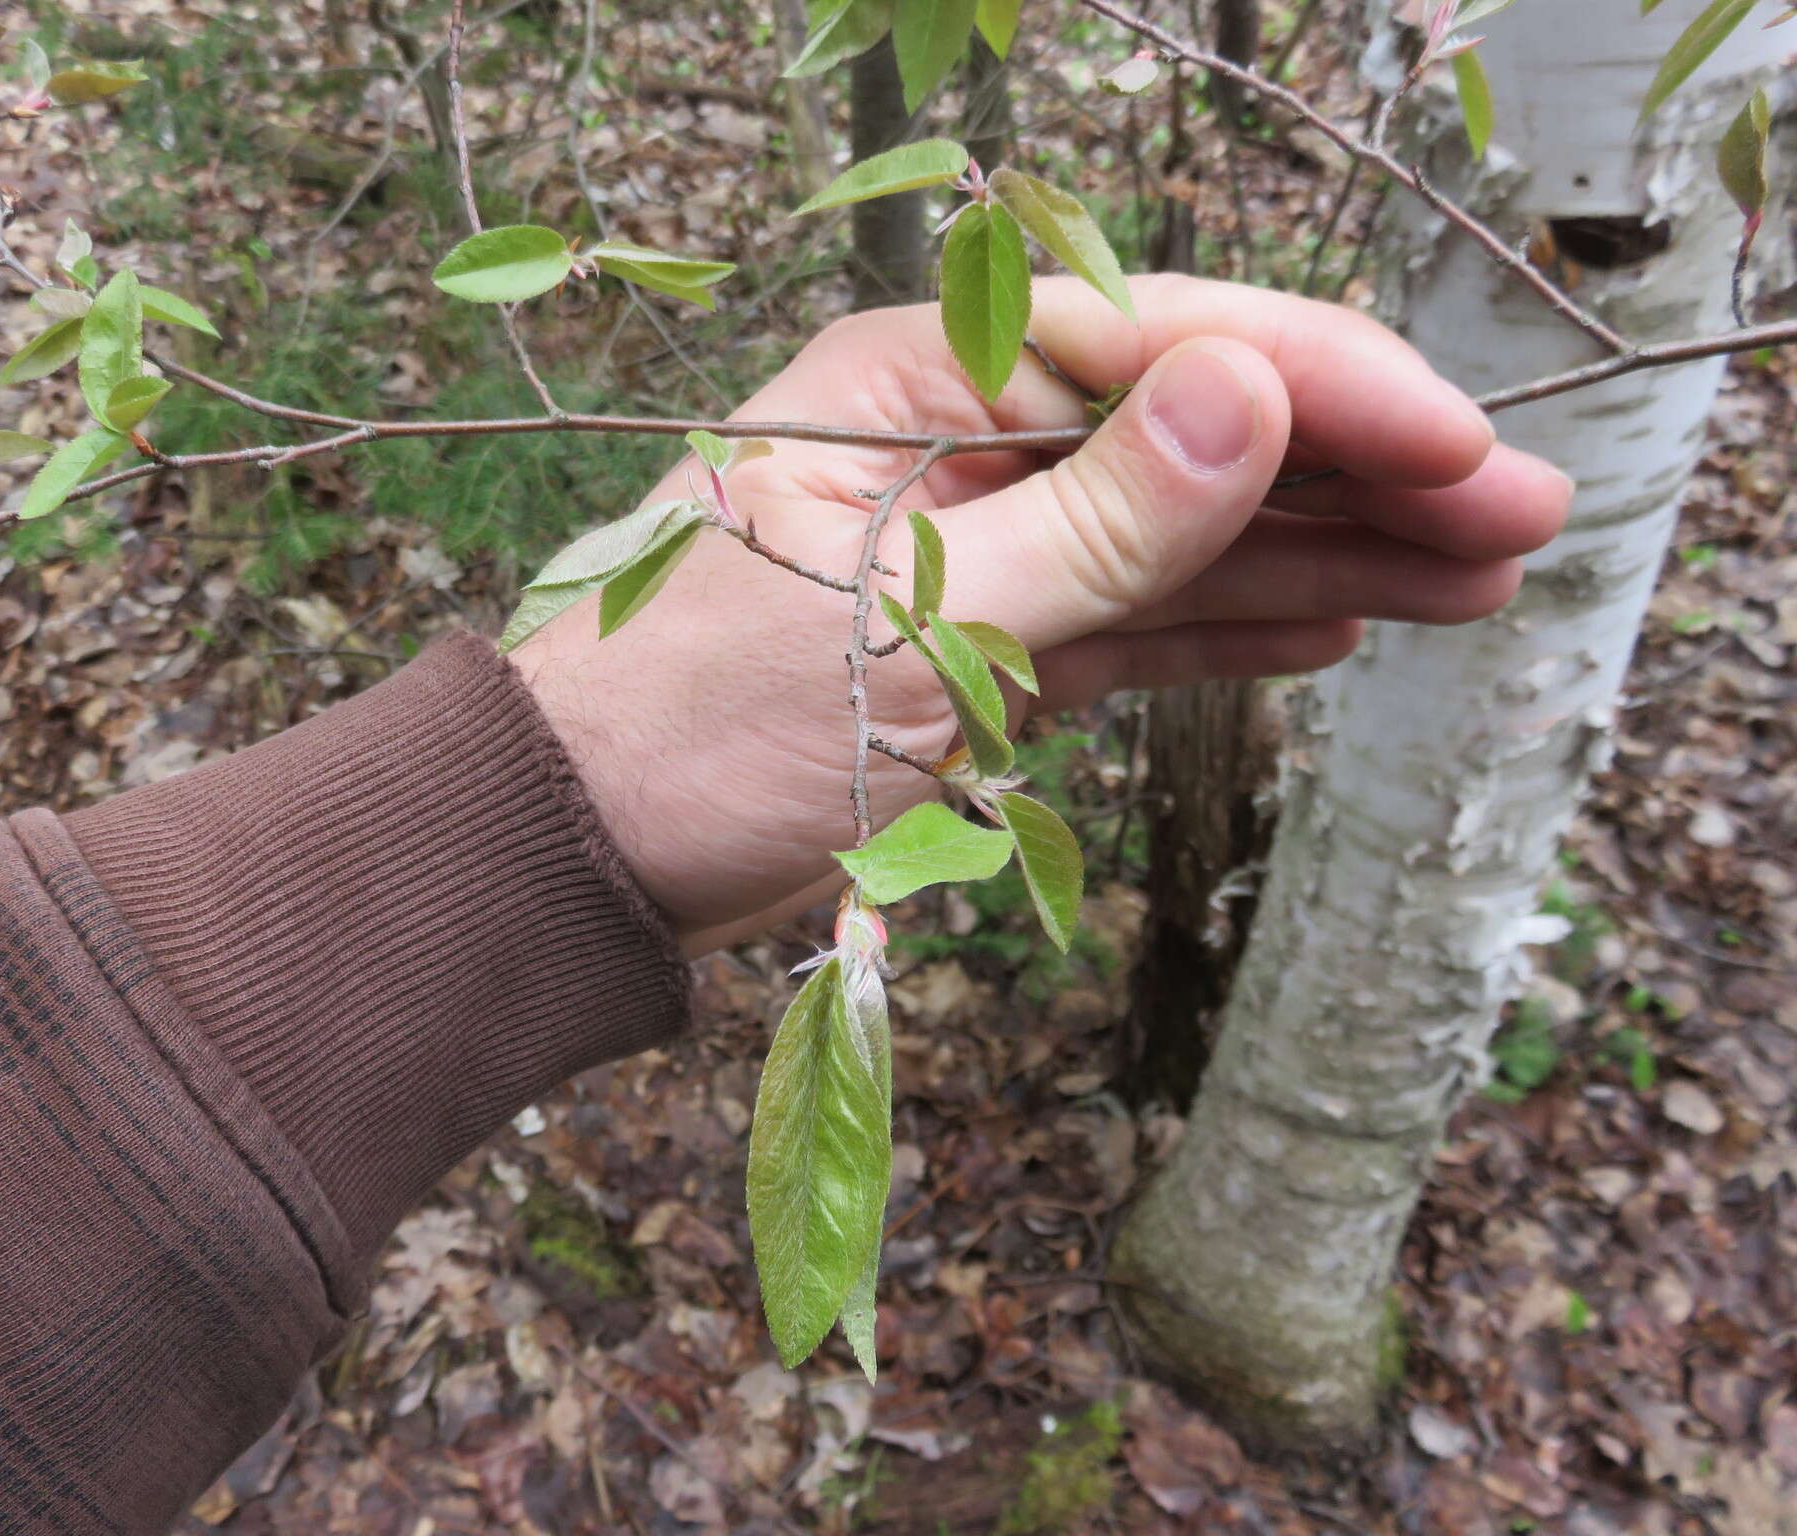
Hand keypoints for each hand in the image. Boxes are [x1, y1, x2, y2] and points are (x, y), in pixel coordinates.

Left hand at [514, 275, 1572, 953]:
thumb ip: (1093, 522)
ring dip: (1321, 553)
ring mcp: (976, 542)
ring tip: (1476, 579)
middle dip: (1355, 473)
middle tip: (1519, 516)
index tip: (1458, 442)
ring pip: (1179, 532)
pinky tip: (1336, 624)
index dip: (1321, 388)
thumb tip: (1250, 395)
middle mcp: (956, 439)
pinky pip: (1130, 619)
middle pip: (1191, 434)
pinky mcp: (982, 643)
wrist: (580, 857)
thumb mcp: (914, 626)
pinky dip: (1225, 625)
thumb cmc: (700, 730)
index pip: (1157, 346)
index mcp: (918, 381)